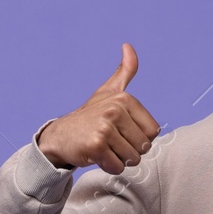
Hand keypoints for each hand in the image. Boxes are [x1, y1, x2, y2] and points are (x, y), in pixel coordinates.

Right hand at [37, 42, 161, 174]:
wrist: (60, 136)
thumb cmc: (89, 116)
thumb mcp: (108, 92)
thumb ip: (124, 71)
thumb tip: (128, 46)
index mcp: (124, 99)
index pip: (153, 131)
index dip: (139, 138)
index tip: (121, 132)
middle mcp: (115, 110)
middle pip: (144, 146)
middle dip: (130, 151)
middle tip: (111, 143)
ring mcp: (105, 127)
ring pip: (132, 158)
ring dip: (119, 160)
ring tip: (104, 149)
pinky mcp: (96, 145)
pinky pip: (117, 166)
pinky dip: (109, 167)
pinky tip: (97, 156)